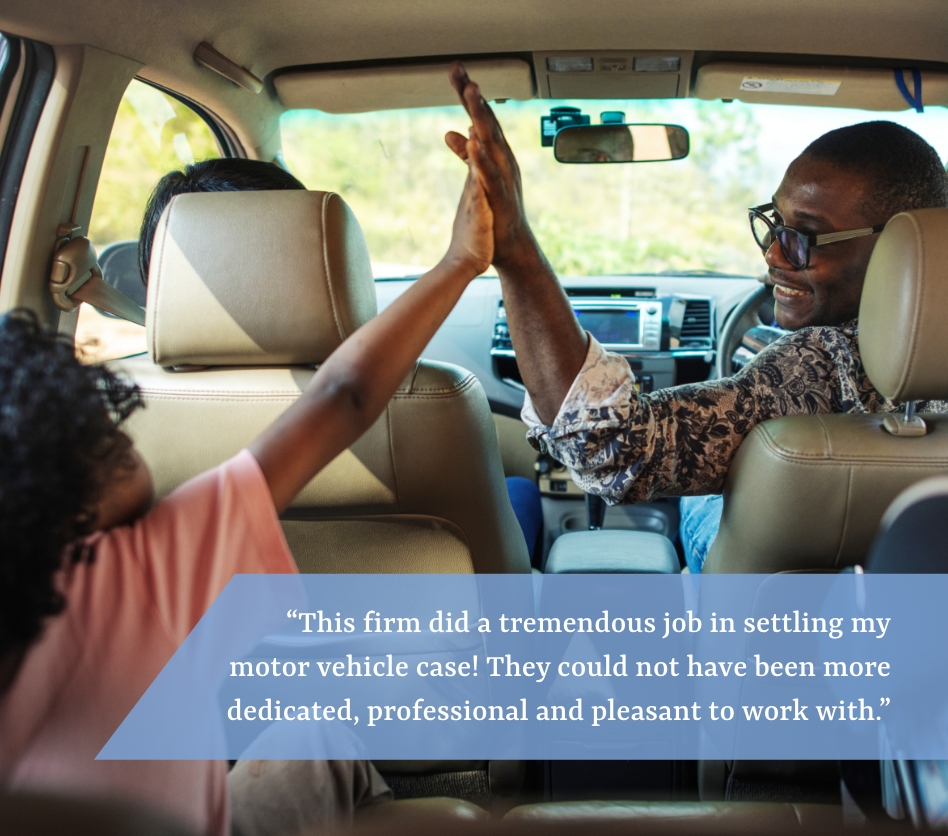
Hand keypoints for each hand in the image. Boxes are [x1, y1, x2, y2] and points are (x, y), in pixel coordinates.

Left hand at [444, 61, 534, 269]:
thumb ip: (465, 154)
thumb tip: (451, 132)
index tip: (455, 70)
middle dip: (473, 96)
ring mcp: (503, 177)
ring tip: (471, 93)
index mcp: (495, 154)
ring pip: (491, 141)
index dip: (467, 95)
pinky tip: (474, 141)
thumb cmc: (495, 213)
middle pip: (486, 121)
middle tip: (460, 70)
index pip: (480, 118)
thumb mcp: (475, 177)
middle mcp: (502, 160)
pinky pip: (490, 173)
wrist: (509, 246)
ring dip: (481, 116)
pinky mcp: (499, 197)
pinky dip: (482, 157)